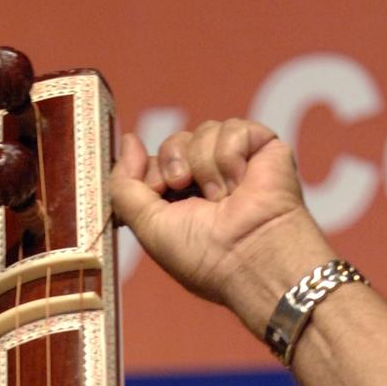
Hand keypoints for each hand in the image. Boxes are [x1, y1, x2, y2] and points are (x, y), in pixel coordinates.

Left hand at [110, 120, 330, 333]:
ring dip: (205, 167)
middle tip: (186, 189)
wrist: (249, 257)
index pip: (154, 162)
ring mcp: (235, 162)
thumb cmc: (202, 256)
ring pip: (202, 131)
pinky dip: (230, 158)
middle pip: (174, 142)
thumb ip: (124, 186)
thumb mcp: (147, 227)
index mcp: (181, 201)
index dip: (150, 171)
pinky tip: (241, 183)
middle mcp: (207, 180)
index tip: (158, 190)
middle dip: (174, 163)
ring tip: (221, 197)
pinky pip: (232, 129)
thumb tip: (128, 140)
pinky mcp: (262, 146)